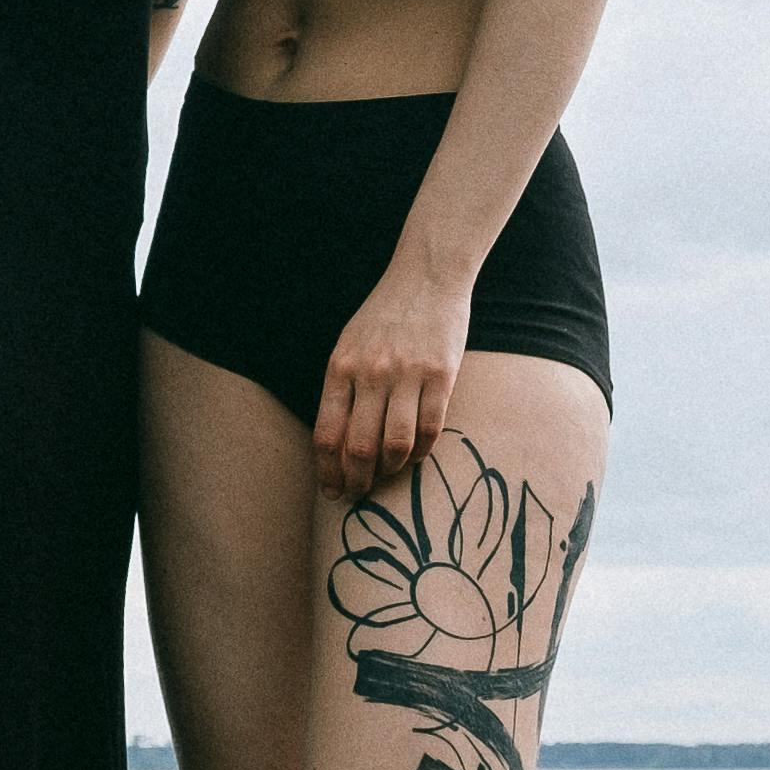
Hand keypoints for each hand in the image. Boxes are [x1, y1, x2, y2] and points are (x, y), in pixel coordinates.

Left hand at [313, 260, 472, 501]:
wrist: (426, 277)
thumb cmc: (384, 317)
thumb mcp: (348, 346)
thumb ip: (341, 389)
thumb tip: (337, 446)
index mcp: (340, 367)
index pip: (327, 435)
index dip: (328, 471)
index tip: (332, 490)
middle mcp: (370, 373)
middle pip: (358, 448)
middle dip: (357, 481)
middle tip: (359, 492)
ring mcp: (407, 374)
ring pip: (395, 444)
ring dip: (390, 470)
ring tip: (388, 474)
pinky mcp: (441, 375)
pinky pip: (430, 429)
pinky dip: (421, 451)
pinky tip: (414, 454)